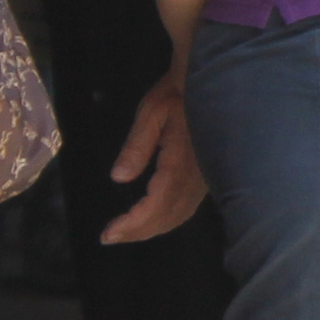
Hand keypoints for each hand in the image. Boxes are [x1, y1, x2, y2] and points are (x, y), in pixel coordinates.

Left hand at [99, 74, 207, 245]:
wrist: (211, 82)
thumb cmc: (176, 93)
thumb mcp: (151, 113)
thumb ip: (136, 147)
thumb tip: (119, 178)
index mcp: (180, 163)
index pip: (156, 204)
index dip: (132, 223)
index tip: (108, 233)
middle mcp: (196, 177)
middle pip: (168, 216)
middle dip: (138, 231)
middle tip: (110, 237)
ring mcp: (204, 178)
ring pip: (179, 214)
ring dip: (152, 228)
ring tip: (126, 232)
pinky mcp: (205, 176)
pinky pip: (186, 206)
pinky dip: (166, 219)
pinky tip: (152, 217)